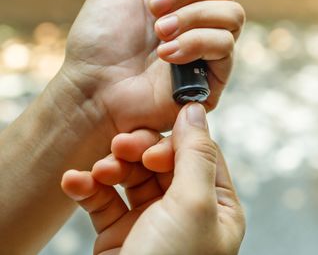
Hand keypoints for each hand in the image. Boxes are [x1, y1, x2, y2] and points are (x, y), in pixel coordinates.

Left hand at [59, 0, 244, 139]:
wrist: (93, 87)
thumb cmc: (100, 42)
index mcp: (185, 1)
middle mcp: (203, 23)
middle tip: (155, 7)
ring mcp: (210, 51)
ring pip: (233, 16)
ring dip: (193, 18)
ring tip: (159, 33)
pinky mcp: (214, 79)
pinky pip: (225, 48)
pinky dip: (196, 44)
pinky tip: (166, 55)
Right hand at [61, 104, 244, 254]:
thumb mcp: (194, 206)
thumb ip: (196, 155)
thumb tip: (196, 109)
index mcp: (217, 206)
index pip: (199, 154)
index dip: (174, 143)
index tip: (151, 148)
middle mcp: (187, 211)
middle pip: (162, 161)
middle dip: (137, 152)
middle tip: (118, 148)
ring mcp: (152, 222)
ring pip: (131, 177)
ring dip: (110, 168)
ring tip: (95, 173)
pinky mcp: (120, 235)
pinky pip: (104, 201)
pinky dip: (88, 189)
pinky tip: (73, 182)